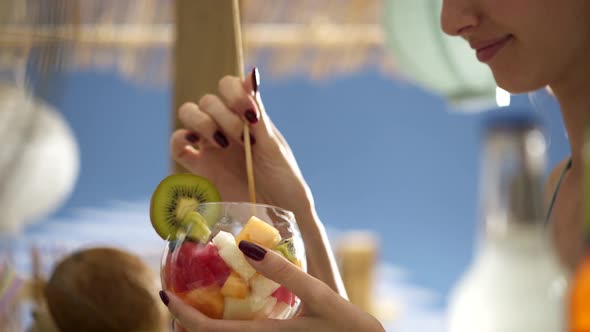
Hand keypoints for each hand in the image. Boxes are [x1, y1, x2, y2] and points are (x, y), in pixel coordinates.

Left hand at [160, 241, 384, 331]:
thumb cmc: (349, 329)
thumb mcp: (320, 295)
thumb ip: (285, 272)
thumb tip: (248, 248)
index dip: (180, 314)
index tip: (165, 293)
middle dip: (184, 322)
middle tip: (176, 294)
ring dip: (202, 327)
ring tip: (195, 301)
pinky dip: (223, 330)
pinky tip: (230, 312)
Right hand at [170, 68, 312, 216]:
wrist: (278, 216)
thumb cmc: (285, 180)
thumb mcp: (274, 146)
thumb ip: (258, 113)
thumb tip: (253, 73)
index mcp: (247, 117)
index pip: (228, 86)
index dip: (233, 92)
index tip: (248, 112)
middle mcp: (227, 127)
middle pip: (208, 100)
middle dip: (222, 114)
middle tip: (240, 137)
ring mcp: (211, 146)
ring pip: (189, 114)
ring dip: (202, 122)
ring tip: (222, 143)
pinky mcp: (199, 168)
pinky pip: (177, 145)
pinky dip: (179, 140)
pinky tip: (197, 148)